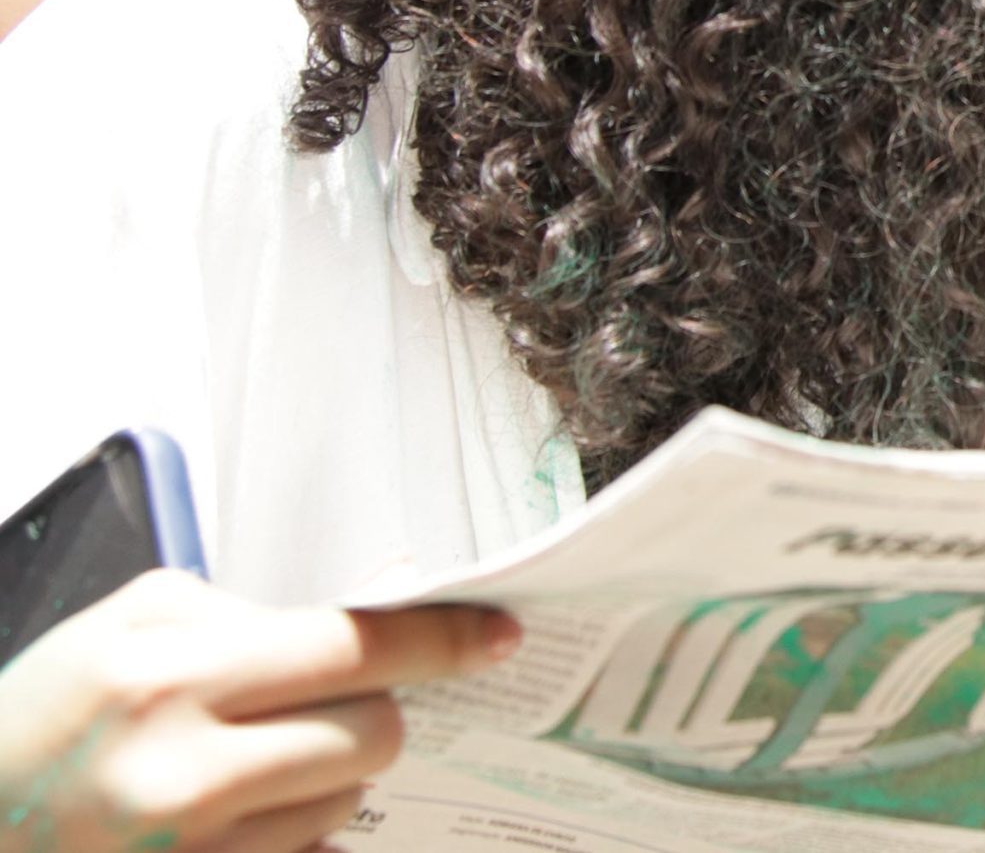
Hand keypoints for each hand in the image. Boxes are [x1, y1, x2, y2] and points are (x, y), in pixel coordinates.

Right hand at [0, 569, 520, 852]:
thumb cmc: (37, 723)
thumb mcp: (132, 628)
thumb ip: (257, 612)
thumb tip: (388, 597)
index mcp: (170, 678)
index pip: (354, 649)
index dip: (441, 640)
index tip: (497, 636)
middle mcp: (184, 773)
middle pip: (372, 736)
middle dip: (364, 715)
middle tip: (314, 708)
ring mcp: (192, 851)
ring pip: (343, 804)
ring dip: (322, 780)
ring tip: (243, 768)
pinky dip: (291, 834)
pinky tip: (236, 817)